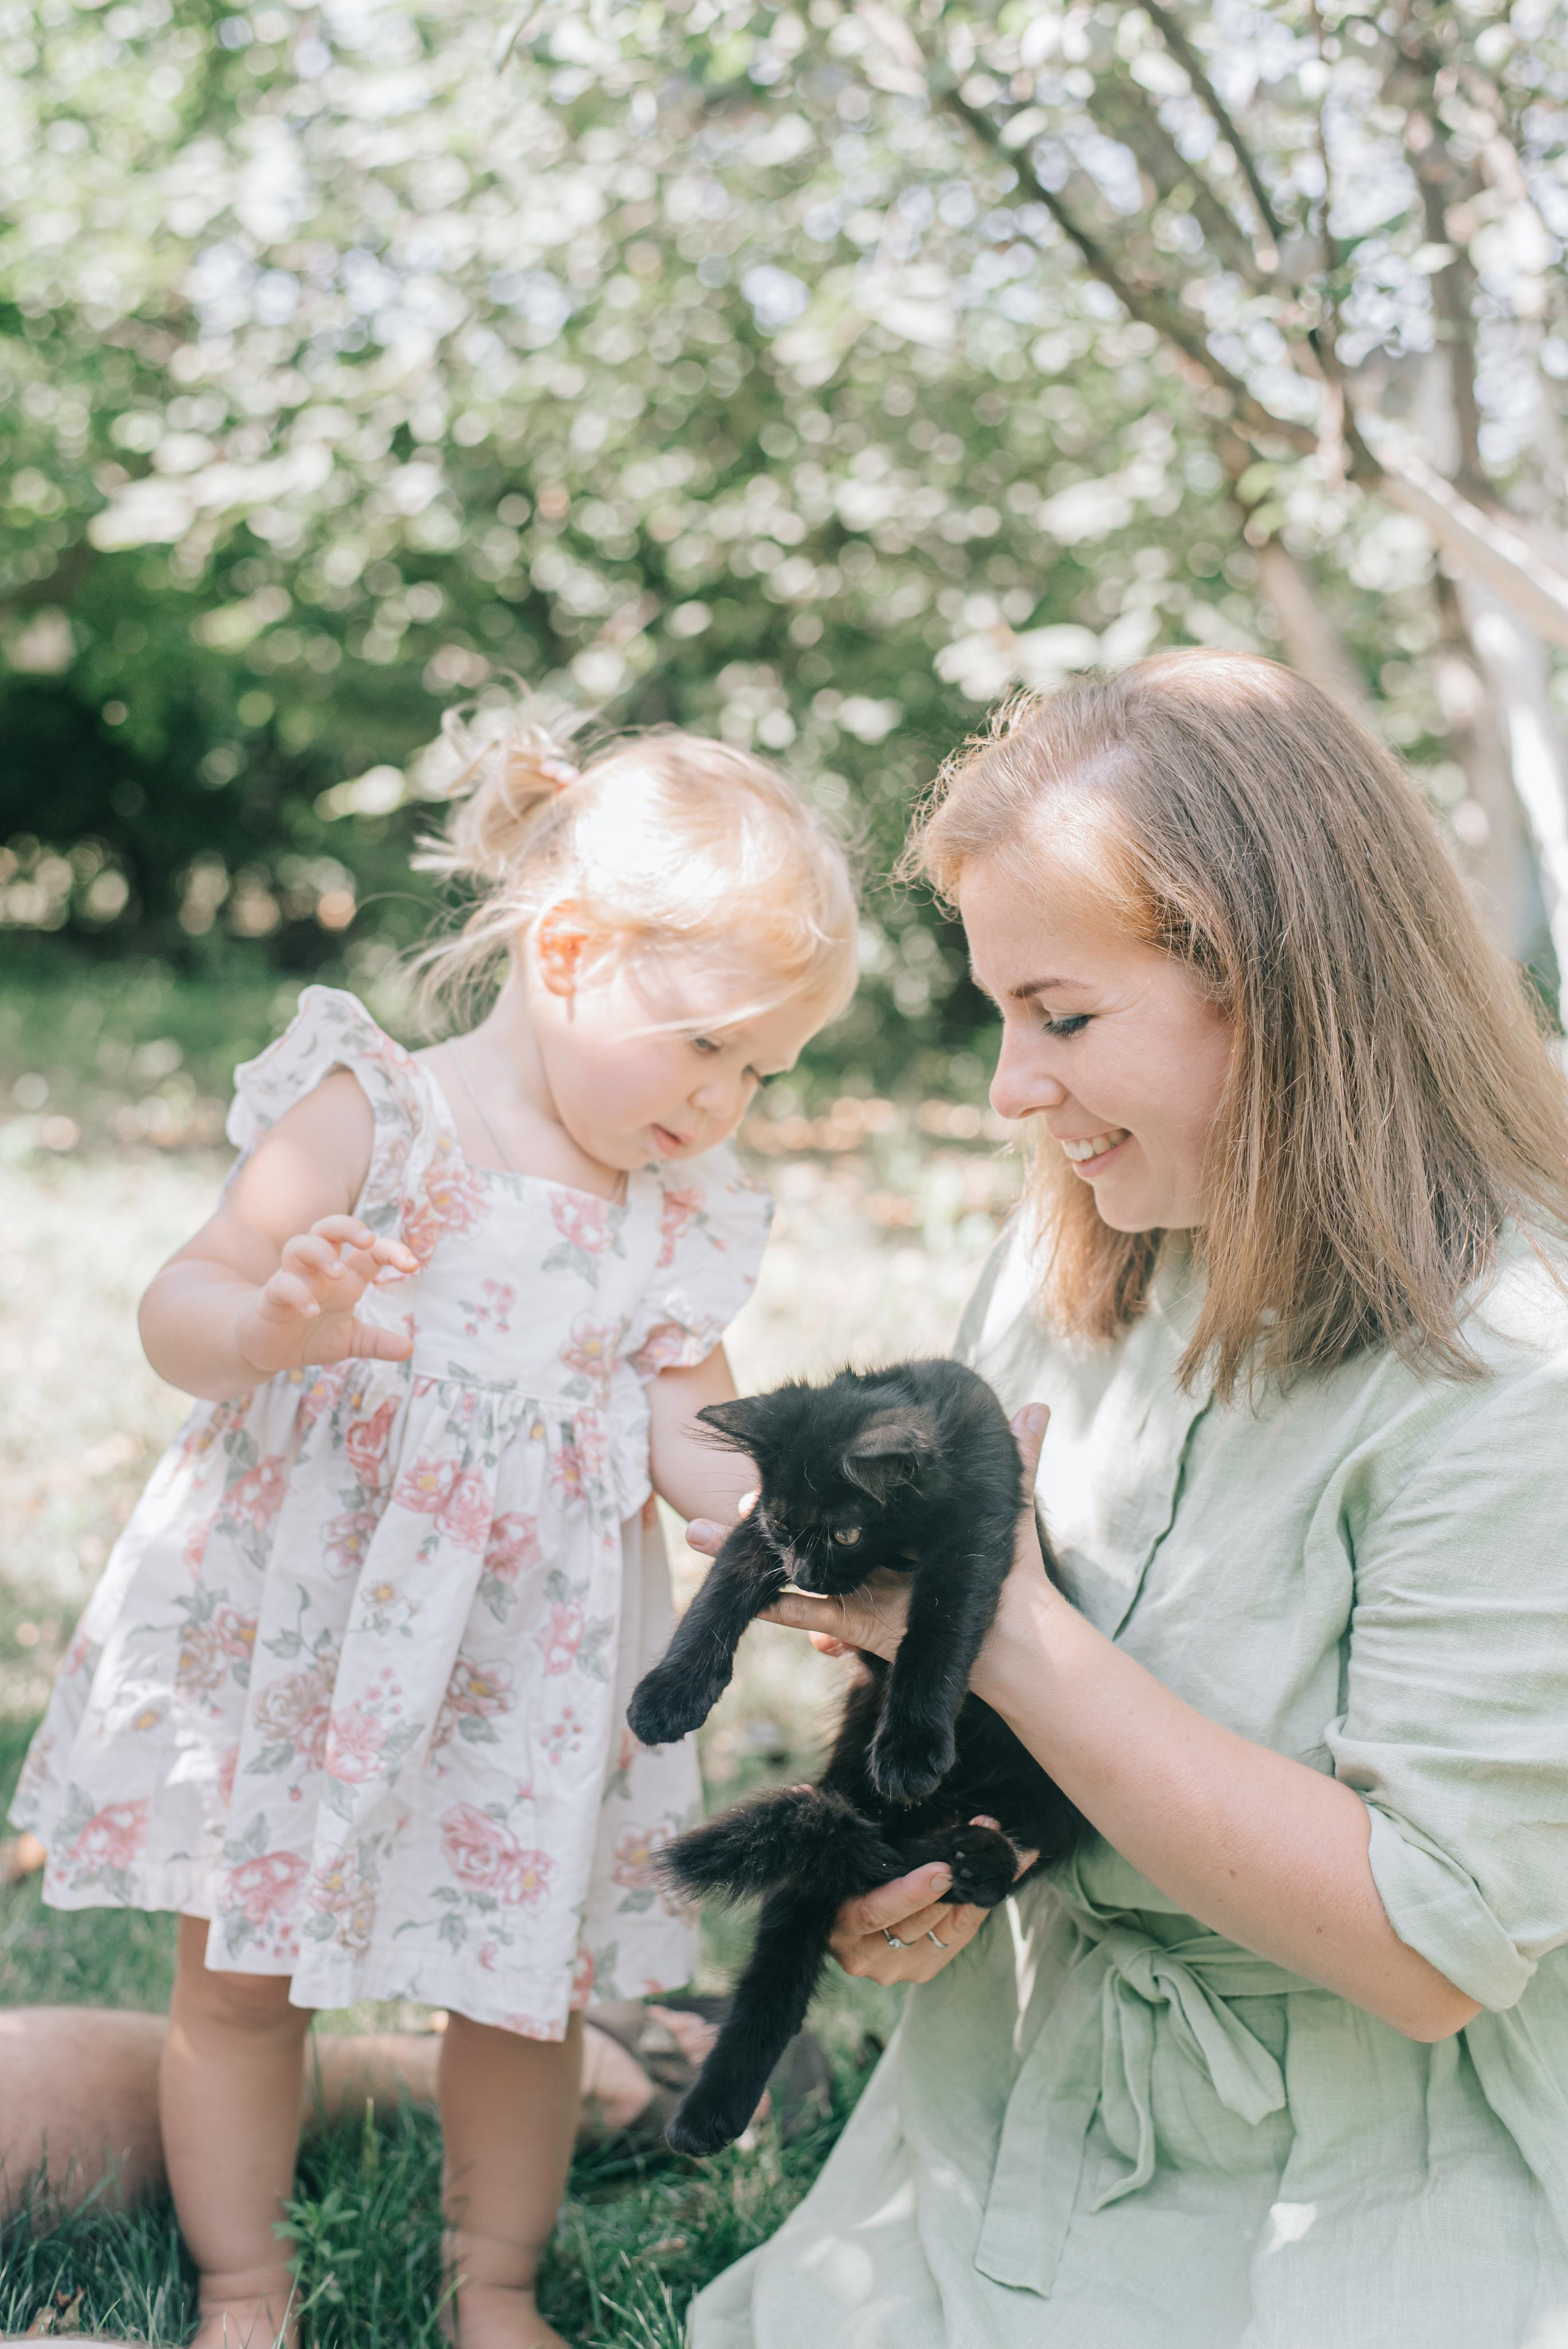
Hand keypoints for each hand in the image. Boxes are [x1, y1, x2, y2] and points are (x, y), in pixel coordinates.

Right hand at [234, 1216, 418, 1378]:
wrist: (268, 1350)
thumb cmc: (310, 1336)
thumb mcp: (350, 1341)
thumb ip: (378, 1342)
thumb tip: (409, 1349)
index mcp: (345, 1277)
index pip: (370, 1251)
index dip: (392, 1250)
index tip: (413, 1265)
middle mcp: (319, 1271)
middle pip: (329, 1227)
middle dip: (349, 1227)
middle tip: (367, 1241)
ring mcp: (293, 1279)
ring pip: (300, 1244)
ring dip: (320, 1254)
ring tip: (338, 1273)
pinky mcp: (271, 1297)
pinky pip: (281, 1284)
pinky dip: (297, 1293)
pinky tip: (312, 1311)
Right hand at [686, 1404, 1053, 1666]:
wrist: (1014, 1639)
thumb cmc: (1013, 1572)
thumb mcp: (1008, 1502)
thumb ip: (1020, 1456)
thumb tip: (1037, 1406)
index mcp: (899, 1517)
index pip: (843, 1489)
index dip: (809, 1474)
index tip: (775, 1457)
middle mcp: (872, 1549)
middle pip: (809, 1523)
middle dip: (769, 1509)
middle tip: (729, 1497)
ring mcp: (858, 1585)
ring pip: (793, 1562)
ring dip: (750, 1550)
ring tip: (697, 1532)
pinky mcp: (852, 1622)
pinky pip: (802, 1610)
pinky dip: (771, 1603)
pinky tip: (737, 1591)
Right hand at [829, 1822, 1038, 1984]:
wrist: (853, 1918)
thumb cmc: (848, 1872)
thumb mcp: (846, 1849)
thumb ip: (834, 1825)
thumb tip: (801, 1793)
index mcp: (837, 1923)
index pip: (874, 1912)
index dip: (909, 1893)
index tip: (940, 1870)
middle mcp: (861, 1955)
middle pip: (913, 1924)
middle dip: (951, 1884)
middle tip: (979, 1848)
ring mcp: (892, 1969)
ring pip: (940, 1932)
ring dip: (973, 1892)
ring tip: (997, 1852)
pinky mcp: (921, 1972)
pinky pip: (957, 1938)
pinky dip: (980, 1906)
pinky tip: (1001, 1876)